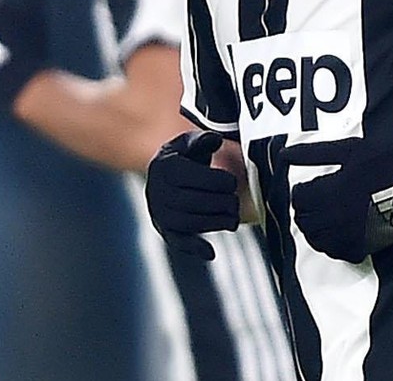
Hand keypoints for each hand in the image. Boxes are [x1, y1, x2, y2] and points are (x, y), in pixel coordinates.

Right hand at [146, 130, 238, 260]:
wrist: (168, 174)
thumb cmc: (187, 155)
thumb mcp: (192, 142)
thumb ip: (203, 139)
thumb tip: (214, 141)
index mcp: (164, 167)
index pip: (188, 176)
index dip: (213, 180)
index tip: (232, 182)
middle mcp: (157, 191)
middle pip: (188, 201)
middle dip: (217, 202)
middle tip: (236, 201)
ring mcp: (159, 212)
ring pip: (186, 221)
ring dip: (213, 222)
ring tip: (233, 219)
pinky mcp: (166, 229)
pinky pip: (177, 241)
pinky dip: (193, 248)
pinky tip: (210, 253)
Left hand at [283, 139, 392, 262]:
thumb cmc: (387, 164)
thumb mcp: (348, 150)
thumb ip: (313, 154)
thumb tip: (285, 154)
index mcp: (328, 192)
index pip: (299, 198)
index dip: (302, 190)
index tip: (311, 185)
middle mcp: (333, 218)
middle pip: (303, 220)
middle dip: (306, 208)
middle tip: (317, 199)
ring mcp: (347, 235)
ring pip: (315, 239)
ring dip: (315, 226)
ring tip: (326, 214)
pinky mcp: (361, 247)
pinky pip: (334, 252)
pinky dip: (331, 242)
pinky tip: (339, 229)